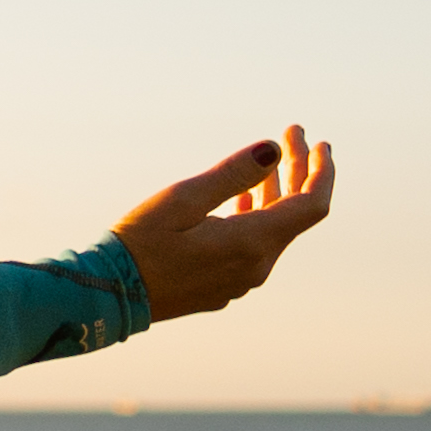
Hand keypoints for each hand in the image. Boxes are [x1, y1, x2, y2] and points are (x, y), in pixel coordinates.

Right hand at [113, 126, 335, 322]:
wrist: (109, 295)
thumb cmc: (140, 244)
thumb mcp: (183, 199)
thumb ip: (233, 175)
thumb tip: (273, 149)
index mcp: (251, 243)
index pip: (311, 205)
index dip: (321, 171)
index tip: (317, 141)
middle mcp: (256, 266)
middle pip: (295, 215)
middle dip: (298, 172)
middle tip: (291, 135)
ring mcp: (241, 280)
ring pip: (275, 230)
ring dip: (277, 193)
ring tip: (271, 162)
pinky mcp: (225, 286)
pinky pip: (256, 247)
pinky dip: (259, 216)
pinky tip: (246, 201)